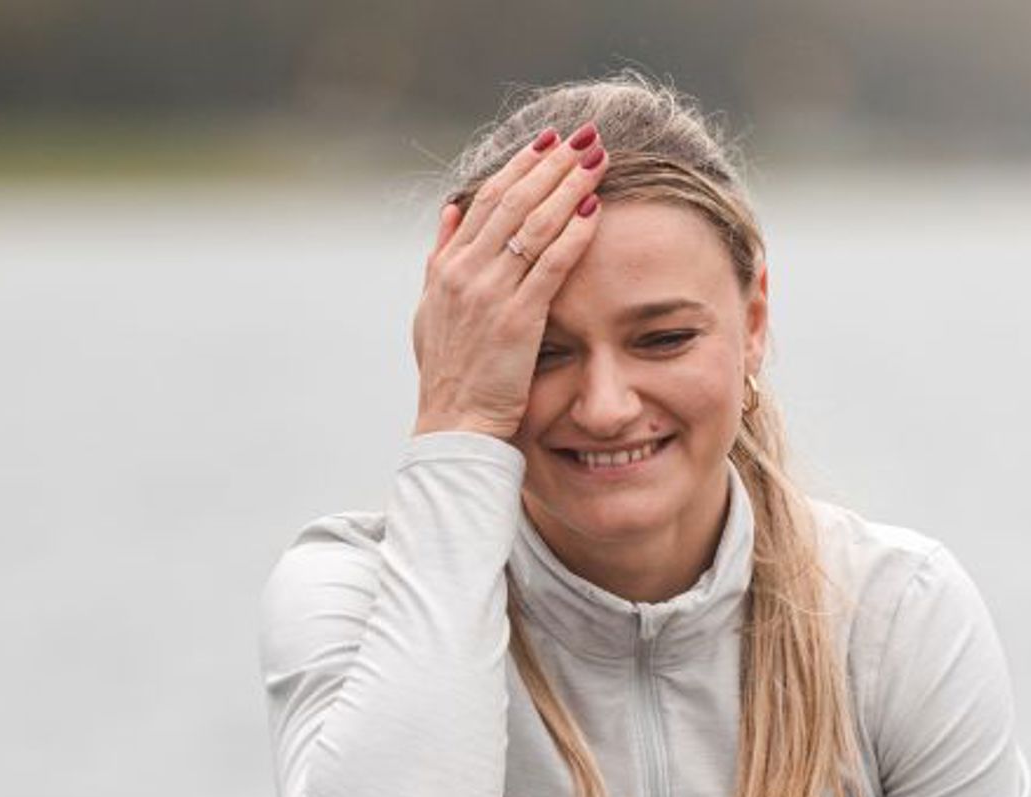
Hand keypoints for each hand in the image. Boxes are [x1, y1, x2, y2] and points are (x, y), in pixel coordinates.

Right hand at [411, 122, 607, 440]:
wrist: (454, 425)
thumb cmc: (450, 374)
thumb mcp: (432, 309)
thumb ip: (441, 257)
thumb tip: (451, 210)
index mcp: (447, 267)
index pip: (487, 200)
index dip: (520, 166)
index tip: (548, 141)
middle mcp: (465, 273)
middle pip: (514, 201)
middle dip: (552, 164)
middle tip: (584, 137)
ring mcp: (490, 295)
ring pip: (533, 225)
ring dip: (568, 187)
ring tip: (598, 160)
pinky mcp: (517, 321)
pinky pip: (550, 266)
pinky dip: (573, 235)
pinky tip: (596, 210)